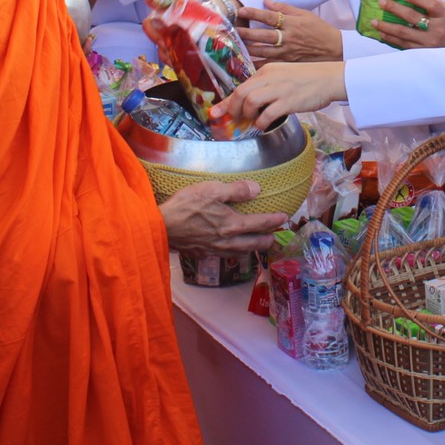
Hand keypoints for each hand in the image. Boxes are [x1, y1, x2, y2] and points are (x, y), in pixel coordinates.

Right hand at [159, 180, 289, 255]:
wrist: (160, 227)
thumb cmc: (186, 206)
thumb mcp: (211, 190)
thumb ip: (236, 190)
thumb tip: (257, 189)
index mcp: (232, 225)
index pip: (260, 223)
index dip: (274, 221)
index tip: (284, 218)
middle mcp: (227, 241)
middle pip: (254, 244)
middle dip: (268, 240)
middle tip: (275, 236)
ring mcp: (214, 250)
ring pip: (241, 252)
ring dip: (253, 248)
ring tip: (258, 244)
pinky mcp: (202, 254)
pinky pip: (225, 255)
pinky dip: (235, 252)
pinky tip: (231, 248)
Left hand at [214, 62, 347, 130]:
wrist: (329, 78)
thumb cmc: (307, 79)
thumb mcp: (283, 75)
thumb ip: (267, 85)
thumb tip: (250, 102)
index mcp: (267, 71)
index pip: (241, 85)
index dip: (226, 102)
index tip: (215, 113)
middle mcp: (270, 77)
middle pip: (241, 93)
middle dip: (232, 109)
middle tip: (234, 120)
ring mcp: (279, 89)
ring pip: (250, 101)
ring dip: (247, 115)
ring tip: (251, 121)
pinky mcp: (289, 101)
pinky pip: (267, 114)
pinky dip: (261, 122)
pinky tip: (263, 125)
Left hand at [238, 1, 341, 62]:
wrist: (335, 51)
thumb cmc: (320, 31)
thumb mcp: (305, 15)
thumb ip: (284, 8)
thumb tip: (266, 1)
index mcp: (292, 24)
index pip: (270, 17)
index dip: (254, 13)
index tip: (241, 10)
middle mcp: (288, 39)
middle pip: (263, 36)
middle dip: (246, 33)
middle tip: (232, 30)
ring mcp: (287, 53)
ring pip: (263, 52)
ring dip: (247, 49)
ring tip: (234, 46)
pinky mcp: (288, 65)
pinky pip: (269, 65)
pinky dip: (256, 65)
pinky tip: (244, 65)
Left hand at [369, 0, 444, 48]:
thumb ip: (431, 5)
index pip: (431, 5)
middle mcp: (437, 30)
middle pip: (413, 18)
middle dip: (395, 9)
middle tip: (382, 3)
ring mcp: (429, 43)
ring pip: (404, 34)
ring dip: (387, 27)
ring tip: (375, 22)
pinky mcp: (423, 52)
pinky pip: (404, 45)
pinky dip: (391, 39)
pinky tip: (382, 34)